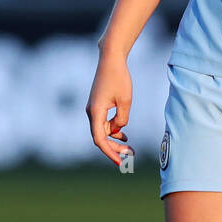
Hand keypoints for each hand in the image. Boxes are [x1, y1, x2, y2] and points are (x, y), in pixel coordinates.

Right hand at [86, 50, 132, 164]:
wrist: (111, 60)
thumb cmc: (119, 78)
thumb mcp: (126, 101)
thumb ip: (122, 119)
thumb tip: (118, 130)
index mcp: (95, 112)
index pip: (100, 139)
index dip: (109, 152)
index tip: (120, 162)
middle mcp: (91, 112)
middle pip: (101, 137)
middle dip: (114, 148)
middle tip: (130, 155)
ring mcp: (93, 109)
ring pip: (103, 131)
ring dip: (115, 140)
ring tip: (130, 148)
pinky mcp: (98, 105)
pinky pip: (104, 123)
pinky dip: (113, 130)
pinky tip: (124, 135)